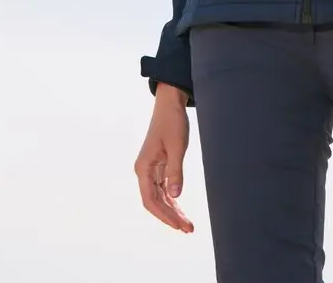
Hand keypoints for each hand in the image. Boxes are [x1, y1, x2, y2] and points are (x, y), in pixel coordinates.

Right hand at [134, 85, 194, 232]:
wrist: (170, 103)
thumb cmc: (172, 121)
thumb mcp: (176, 146)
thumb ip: (175, 171)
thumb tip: (175, 196)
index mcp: (143, 167)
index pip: (151, 200)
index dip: (164, 215)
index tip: (178, 225)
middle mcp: (144, 171)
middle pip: (155, 202)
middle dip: (171, 217)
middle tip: (188, 229)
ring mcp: (150, 169)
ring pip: (159, 197)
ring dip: (172, 210)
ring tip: (187, 224)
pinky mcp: (158, 166)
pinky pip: (163, 188)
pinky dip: (172, 199)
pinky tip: (181, 209)